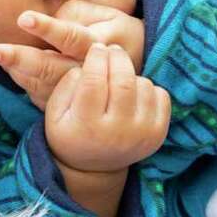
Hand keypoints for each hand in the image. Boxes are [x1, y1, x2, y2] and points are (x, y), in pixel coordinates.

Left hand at [0, 0, 145, 107]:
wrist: (137, 76)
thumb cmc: (118, 34)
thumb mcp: (110, 17)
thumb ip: (78, 14)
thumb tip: (50, 22)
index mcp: (100, 46)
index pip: (71, 37)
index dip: (48, 28)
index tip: (23, 18)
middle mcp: (87, 73)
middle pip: (50, 68)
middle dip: (19, 59)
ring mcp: (76, 93)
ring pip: (42, 85)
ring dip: (16, 72)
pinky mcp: (69, 105)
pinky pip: (42, 96)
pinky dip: (25, 83)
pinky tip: (10, 68)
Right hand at [45, 41, 169, 174]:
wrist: (94, 168)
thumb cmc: (71, 132)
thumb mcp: (54, 113)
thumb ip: (66, 85)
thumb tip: (87, 64)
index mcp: (87, 126)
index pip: (94, 81)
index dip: (96, 58)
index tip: (96, 48)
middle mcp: (117, 133)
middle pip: (124, 81)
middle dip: (117, 57)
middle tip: (111, 50)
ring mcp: (141, 135)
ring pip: (144, 85)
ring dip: (131, 74)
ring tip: (119, 79)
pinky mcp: (158, 135)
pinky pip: (162, 96)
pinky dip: (149, 88)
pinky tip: (134, 94)